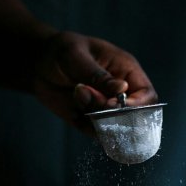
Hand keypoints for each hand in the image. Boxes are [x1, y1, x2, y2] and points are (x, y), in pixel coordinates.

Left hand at [33, 31, 157, 134]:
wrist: (38, 65)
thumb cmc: (61, 51)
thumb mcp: (77, 57)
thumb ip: (98, 75)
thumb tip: (121, 89)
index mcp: (126, 71)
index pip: (147, 96)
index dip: (137, 106)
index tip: (115, 105)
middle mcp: (121, 93)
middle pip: (133, 118)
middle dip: (112, 114)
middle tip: (88, 98)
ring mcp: (107, 109)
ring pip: (113, 128)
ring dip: (94, 119)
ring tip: (77, 96)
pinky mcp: (92, 120)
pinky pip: (96, 134)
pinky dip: (85, 126)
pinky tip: (73, 110)